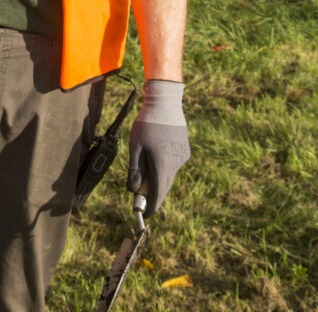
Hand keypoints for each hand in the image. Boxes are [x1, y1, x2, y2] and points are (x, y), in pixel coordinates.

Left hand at [127, 79, 189, 214]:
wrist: (166, 103)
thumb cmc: (147, 123)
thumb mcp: (135, 146)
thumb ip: (134, 170)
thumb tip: (132, 190)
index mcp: (162, 164)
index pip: (158, 194)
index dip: (151, 206)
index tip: (145, 215)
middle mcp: (175, 164)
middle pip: (164, 186)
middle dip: (154, 193)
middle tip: (142, 196)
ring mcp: (182, 158)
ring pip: (169, 174)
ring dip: (159, 176)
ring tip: (148, 164)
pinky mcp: (185, 151)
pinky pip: (174, 164)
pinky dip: (166, 164)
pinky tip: (158, 151)